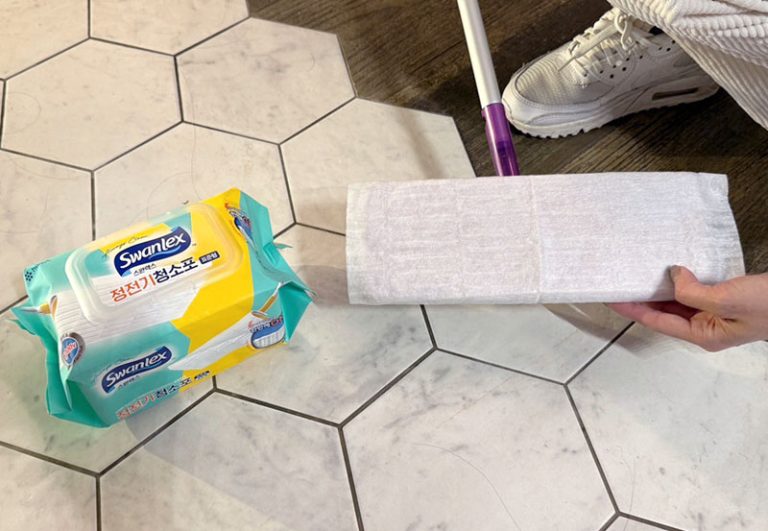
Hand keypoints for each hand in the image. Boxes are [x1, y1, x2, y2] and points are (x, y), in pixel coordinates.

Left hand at [607, 266, 767, 350]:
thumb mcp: (726, 300)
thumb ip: (692, 292)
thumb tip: (672, 277)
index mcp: (703, 334)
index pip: (656, 321)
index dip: (631, 308)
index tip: (610, 296)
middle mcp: (706, 327)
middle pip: (664, 312)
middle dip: (641, 298)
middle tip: (619, 280)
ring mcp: (717, 314)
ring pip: (679, 301)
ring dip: (660, 288)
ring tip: (638, 273)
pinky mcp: (727, 299)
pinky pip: (696, 291)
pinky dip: (681, 281)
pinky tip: (671, 269)